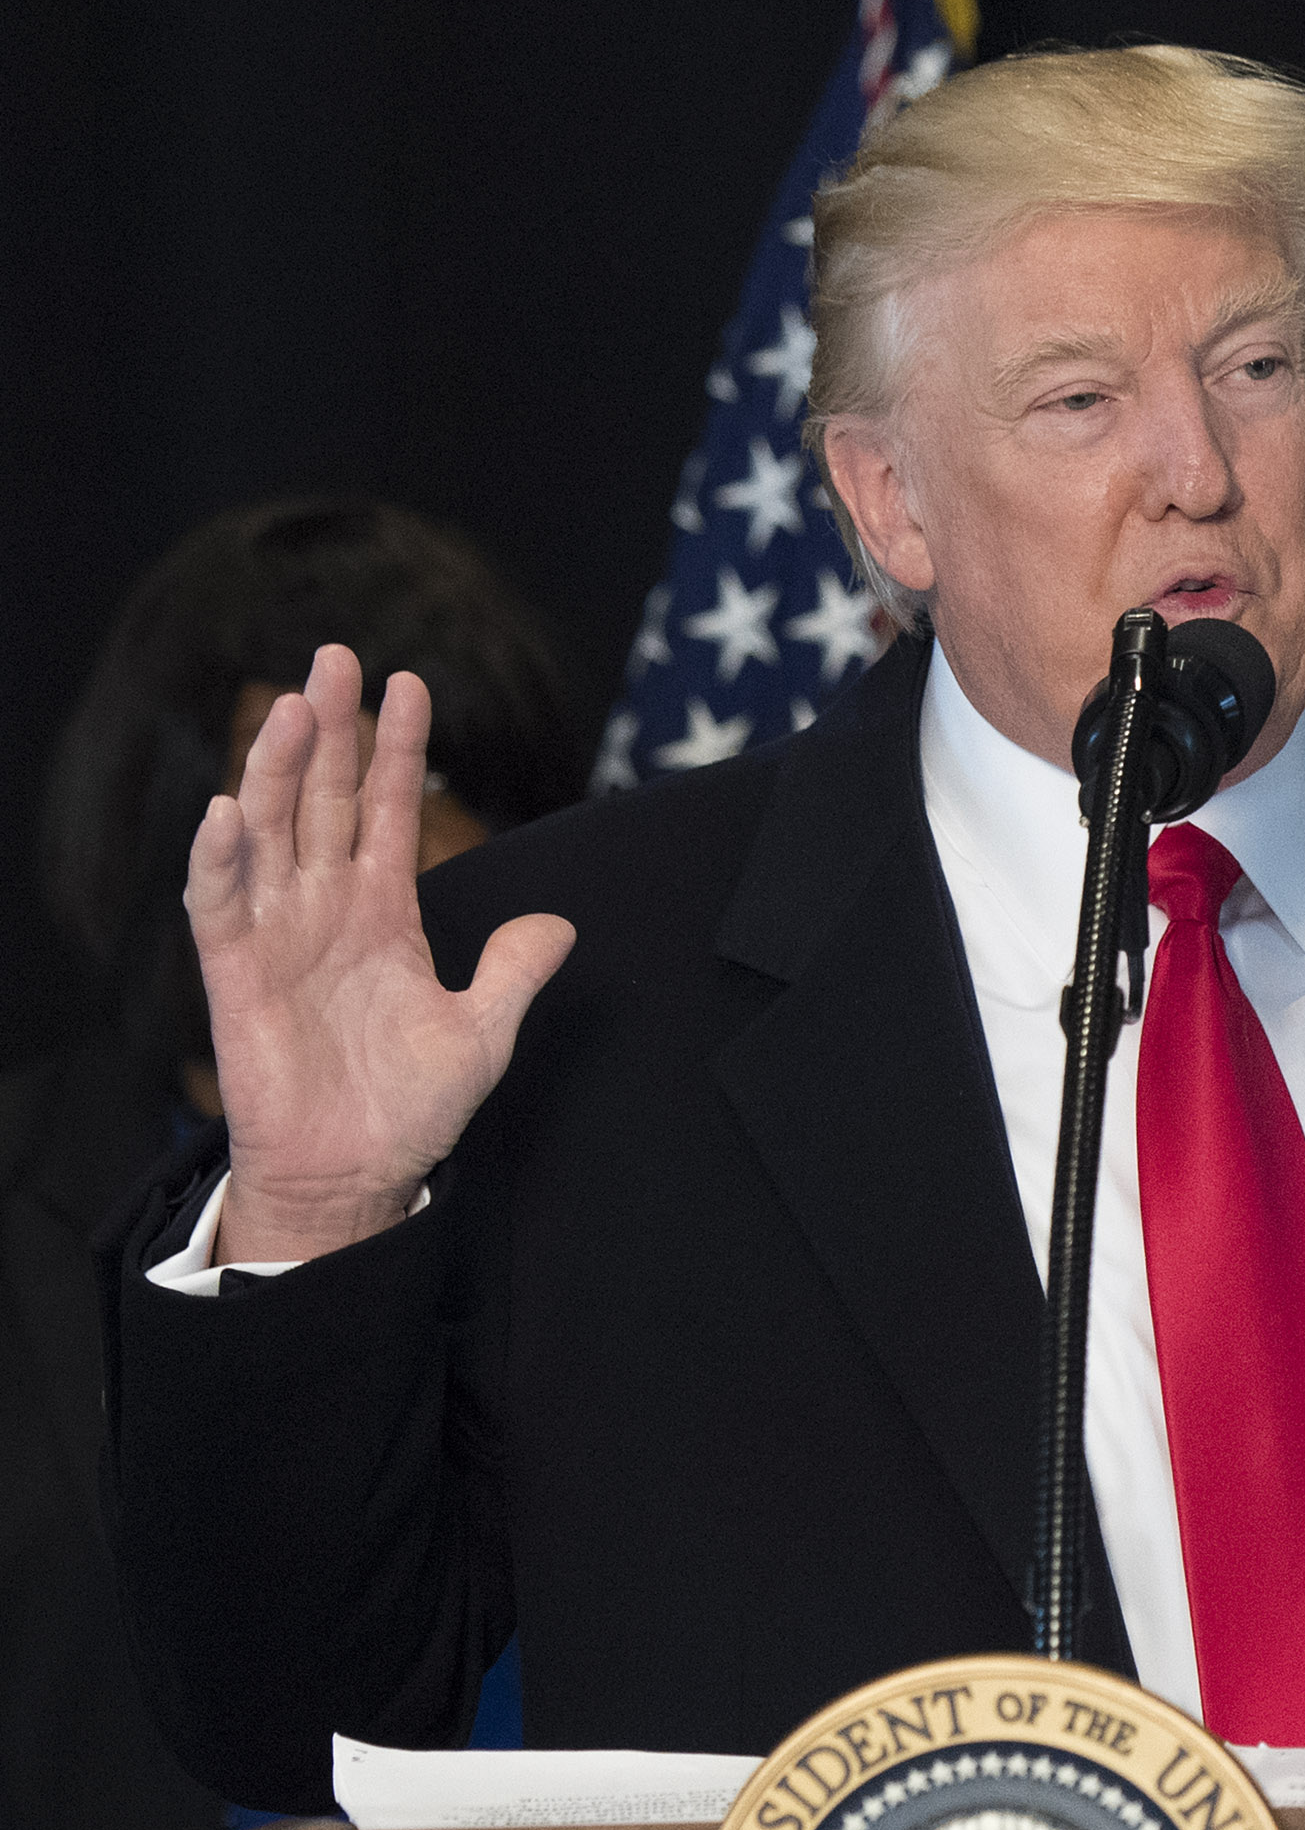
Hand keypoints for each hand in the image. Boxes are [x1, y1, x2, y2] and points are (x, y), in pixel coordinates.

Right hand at [189, 643, 574, 1261]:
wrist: (355, 1173)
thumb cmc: (408, 1108)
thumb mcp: (482, 1032)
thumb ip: (514, 973)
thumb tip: (560, 924)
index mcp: (382, 914)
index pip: (384, 811)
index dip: (393, 750)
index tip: (408, 684)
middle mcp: (324, 908)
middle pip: (321, 798)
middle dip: (330, 729)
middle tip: (337, 656)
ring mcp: (276, 934)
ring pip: (269, 832)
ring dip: (273, 769)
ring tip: (292, 707)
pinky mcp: (236, 972)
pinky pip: (219, 904)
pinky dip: (220, 859)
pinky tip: (228, 811)